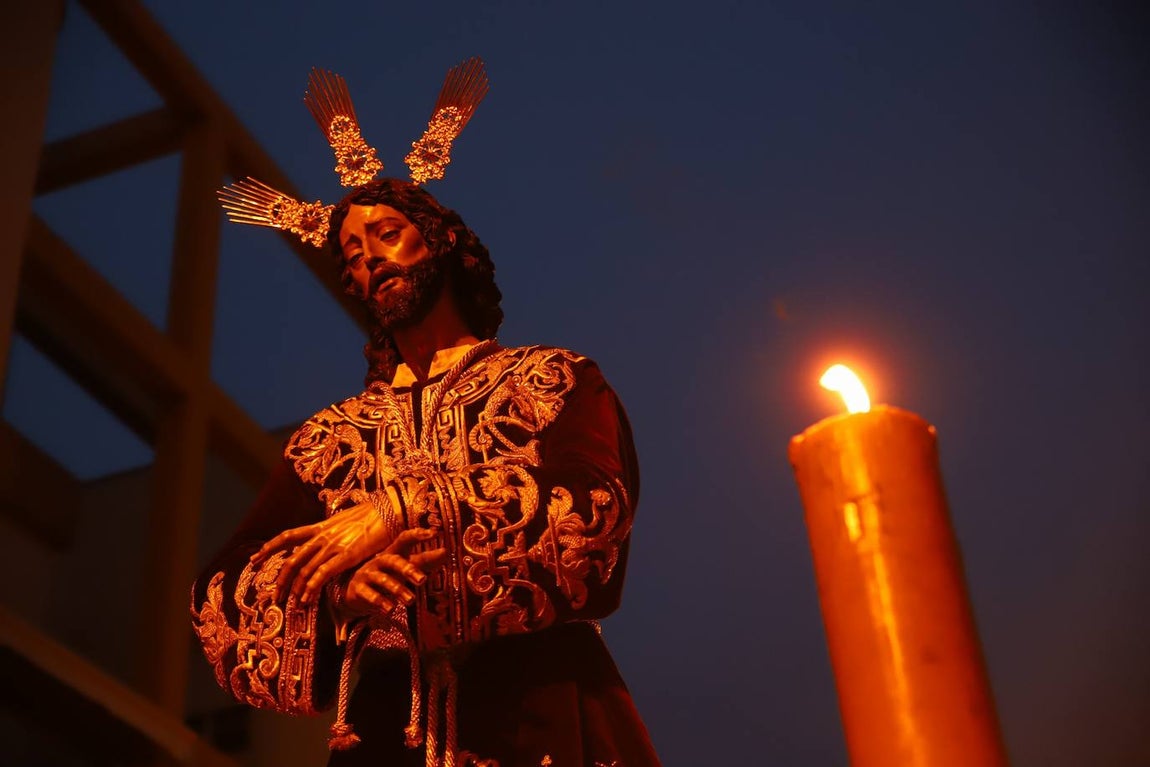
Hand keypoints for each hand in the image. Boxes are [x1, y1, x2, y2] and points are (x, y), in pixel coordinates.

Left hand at [251, 498, 395, 604]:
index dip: (269, 548)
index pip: (287, 536)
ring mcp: (333, 546)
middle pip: (292, 560)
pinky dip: (311, 589)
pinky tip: (306, 600)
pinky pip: (321, 575)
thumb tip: (327, 538)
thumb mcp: (346, 521)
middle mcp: (322, 536)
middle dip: (280, 579)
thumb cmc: (372, 516)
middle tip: (273, 595)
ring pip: (304, 570)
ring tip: (288, 603)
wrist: (389, 511)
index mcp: (321, 526)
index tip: (255, 559)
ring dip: (293, 589)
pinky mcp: (346, 556)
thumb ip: (333, 532)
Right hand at [343, 529, 446, 616]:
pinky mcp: (358, 589)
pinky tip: (390, 610)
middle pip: (394, 561)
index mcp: (394, 553)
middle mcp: (380, 560)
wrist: (356, 591)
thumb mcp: (405, 567)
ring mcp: (367, 574)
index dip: (417, 535)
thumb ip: (424, 561)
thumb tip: (445, 552)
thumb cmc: (388, 575)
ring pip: (383, 580)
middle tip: (422, 580)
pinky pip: (368, 594)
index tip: (433, 533)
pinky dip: (380, 602)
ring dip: (397, 590)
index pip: (404, 539)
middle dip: (408, 569)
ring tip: (410, 600)